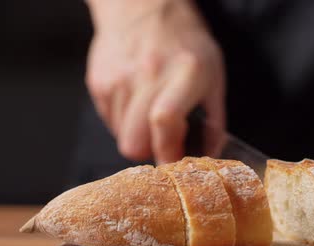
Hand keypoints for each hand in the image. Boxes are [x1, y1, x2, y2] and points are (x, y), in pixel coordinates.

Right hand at [85, 0, 225, 163]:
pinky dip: (125, 122)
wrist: (143, 7)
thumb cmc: (184, 42)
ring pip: (121, 137)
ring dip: (138, 136)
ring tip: (151, 113)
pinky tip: (137, 101)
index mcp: (184, 73)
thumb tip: (208, 157)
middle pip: (134, 143)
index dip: (169, 153)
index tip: (175, 161)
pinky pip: (110, 122)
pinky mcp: (98, 82)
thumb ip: (215, 121)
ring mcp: (118, 79)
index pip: (165, 123)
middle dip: (150, 152)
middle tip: (164, 140)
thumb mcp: (215, 76)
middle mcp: (147, 75)